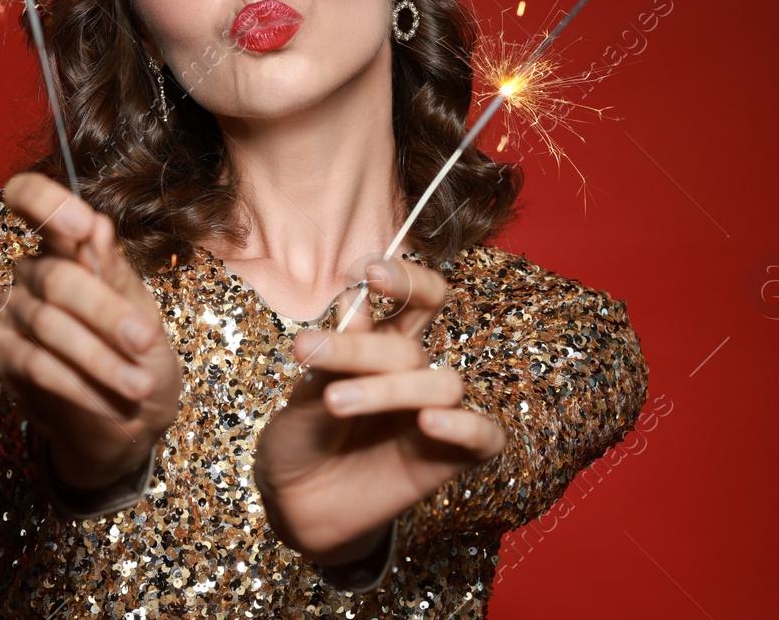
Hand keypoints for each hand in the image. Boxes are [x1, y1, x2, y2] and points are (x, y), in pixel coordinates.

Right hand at [0, 172, 181, 491]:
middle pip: (57, 277)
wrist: (131, 418)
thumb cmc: (138, 352)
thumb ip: (114, 271)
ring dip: (100, 360)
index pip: (28, 199)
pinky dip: (82, 385)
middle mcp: (30, 272)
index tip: (84, 222)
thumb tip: (97, 224)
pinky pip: (39, 365)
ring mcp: (12, 313)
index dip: (45, 202)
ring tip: (139, 385)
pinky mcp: (4, 356)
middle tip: (144, 340)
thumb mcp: (140, 308)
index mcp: (65, 245)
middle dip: (105, 312)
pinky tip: (114, 403)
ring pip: (50, 325)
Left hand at [253, 257, 507, 564]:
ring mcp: (433, 415)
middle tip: (310, 353)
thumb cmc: (299, 441)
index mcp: (382, 345)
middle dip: (361, 349)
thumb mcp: (303, 395)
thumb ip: (334, 358)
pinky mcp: (450, 458)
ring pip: (441, 384)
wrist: (294, 506)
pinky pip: (484, 437)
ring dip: (389, 389)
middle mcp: (413, 374)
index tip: (369, 272)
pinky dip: (465, 426)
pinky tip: (428, 423)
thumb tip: (355, 302)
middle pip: (411, 347)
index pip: (418, 298)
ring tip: (335, 403)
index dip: (405, 278)